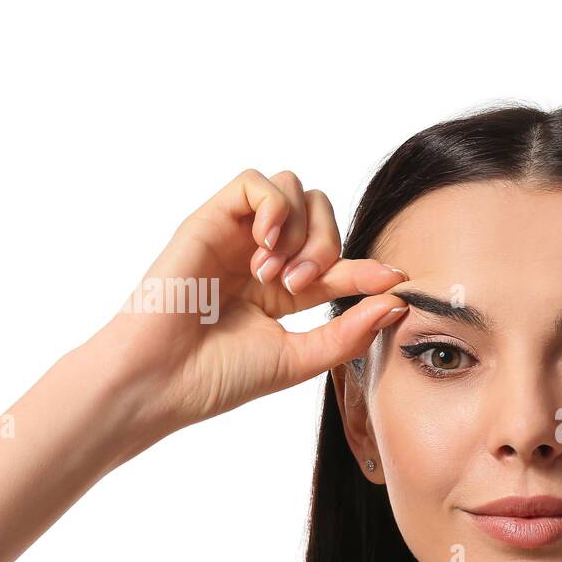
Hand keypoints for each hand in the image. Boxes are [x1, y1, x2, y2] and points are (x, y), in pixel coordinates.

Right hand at [86, 168, 409, 443]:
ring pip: (293, 189)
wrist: (163, 379)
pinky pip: (255, 183)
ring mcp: (236, 237)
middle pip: (322, 213)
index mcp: (284, 290)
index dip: (369, 268)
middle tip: (304, 285)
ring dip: (301, 229)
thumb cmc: (220, 376)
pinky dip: (273, 206)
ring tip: (276, 273)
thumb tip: (398, 302)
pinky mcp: (209, 220)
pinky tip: (265, 245)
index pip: (339, 263)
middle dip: (328, 245)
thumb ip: (350, 332)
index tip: (395, 280)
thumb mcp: (301, 358)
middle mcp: (262, 257)